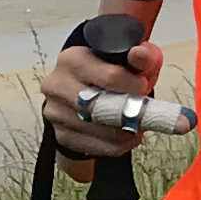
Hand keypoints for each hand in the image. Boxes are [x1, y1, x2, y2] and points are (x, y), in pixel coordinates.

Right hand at [38, 29, 159, 167]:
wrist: (85, 92)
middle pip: (100, 106)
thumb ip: (141, 55)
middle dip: (129, 113)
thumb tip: (139, 54)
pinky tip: (126, 137)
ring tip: (138, 125)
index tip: (143, 88)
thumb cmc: (109, 73)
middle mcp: (57, 85)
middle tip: (145, 113)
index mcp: (72, 60)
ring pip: (98, 129)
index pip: (109, 77)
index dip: (134, 86)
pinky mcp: (60, 134)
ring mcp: (55, 112)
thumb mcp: (129, 59)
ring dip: (125, 131)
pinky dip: (116, 145)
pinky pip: (94, 146)